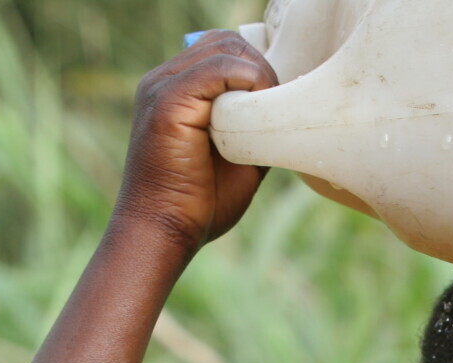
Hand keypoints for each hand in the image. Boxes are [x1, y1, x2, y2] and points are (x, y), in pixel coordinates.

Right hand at [112, 31, 277, 252]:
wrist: (166, 230)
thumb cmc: (200, 203)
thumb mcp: (239, 156)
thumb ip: (254, 126)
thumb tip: (289, 110)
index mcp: (176, 88)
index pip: (225, 49)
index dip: (257, 71)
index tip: (275, 108)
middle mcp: (164, 79)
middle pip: (228, 43)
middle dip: (261, 70)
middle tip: (274, 113)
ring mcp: (163, 86)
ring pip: (227, 50)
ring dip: (258, 78)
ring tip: (264, 120)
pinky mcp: (168, 101)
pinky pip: (219, 68)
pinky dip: (247, 84)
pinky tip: (254, 118)